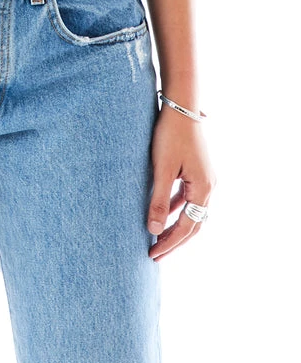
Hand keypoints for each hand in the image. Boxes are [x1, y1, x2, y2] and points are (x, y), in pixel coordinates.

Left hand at [147, 107, 215, 261]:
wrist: (181, 107)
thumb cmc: (170, 135)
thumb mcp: (162, 169)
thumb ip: (159, 201)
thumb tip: (154, 231)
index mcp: (203, 189)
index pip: (187, 228)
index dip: (170, 243)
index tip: (152, 255)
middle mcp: (210, 187)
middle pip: (194, 224)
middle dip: (174, 241)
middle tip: (155, 255)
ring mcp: (206, 178)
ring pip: (192, 212)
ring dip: (176, 226)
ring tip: (158, 238)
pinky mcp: (199, 170)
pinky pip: (189, 198)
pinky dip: (177, 209)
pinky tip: (164, 212)